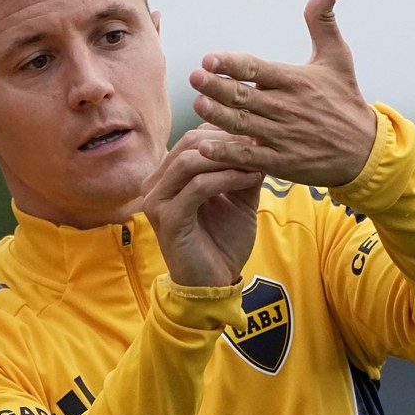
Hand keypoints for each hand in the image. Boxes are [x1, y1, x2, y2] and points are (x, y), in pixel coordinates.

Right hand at [141, 126, 262, 287]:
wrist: (214, 283)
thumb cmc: (222, 242)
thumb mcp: (238, 199)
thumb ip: (242, 170)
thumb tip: (259, 140)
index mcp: (167, 176)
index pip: (193, 139)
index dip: (224, 132)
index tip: (257, 134)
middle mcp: (155, 184)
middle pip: (189, 143)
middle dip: (226, 140)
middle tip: (259, 141)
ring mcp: (157, 201)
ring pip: (189, 161)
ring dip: (228, 157)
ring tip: (257, 158)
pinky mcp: (167, 219)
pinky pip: (197, 186)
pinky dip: (226, 178)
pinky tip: (250, 178)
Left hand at [188, 0, 375, 186]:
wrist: (365, 151)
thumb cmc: (345, 99)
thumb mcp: (337, 56)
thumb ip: (323, 19)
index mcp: (295, 80)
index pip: (257, 68)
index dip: (232, 63)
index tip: (209, 58)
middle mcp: (287, 107)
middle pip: (244, 96)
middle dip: (217, 86)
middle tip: (194, 76)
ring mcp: (283, 136)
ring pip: (242, 125)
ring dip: (218, 115)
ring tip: (198, 103)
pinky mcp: (282, 162)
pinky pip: (248, 157)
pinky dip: (226, 152)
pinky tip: (204, 145)